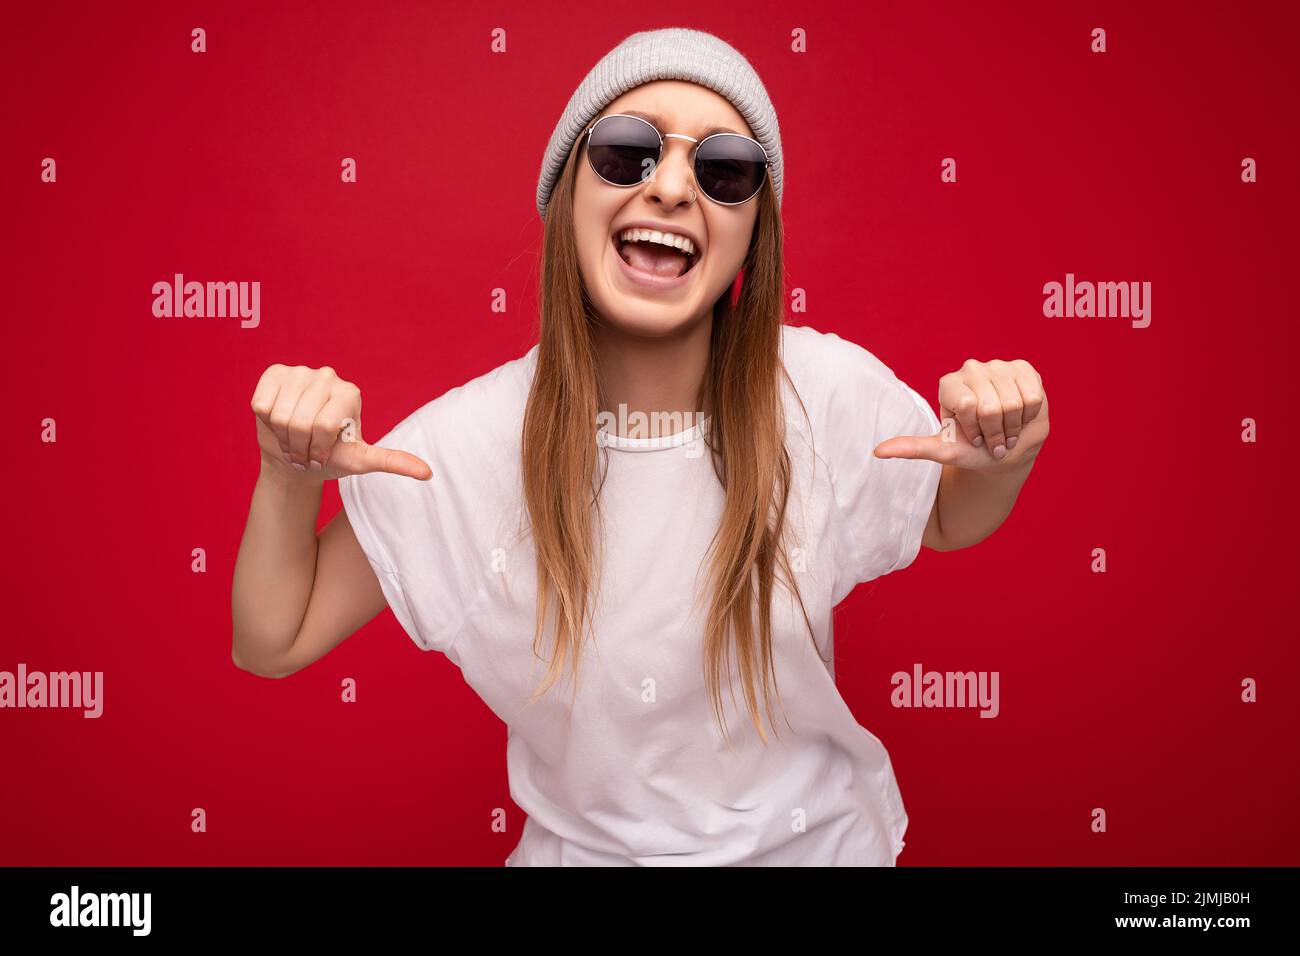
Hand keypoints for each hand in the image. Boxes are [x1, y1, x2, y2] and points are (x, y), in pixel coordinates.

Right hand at [250, 364, 432, 480]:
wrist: (294, 455)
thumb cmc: (329, 458)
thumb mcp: (360, 461)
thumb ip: (392, 462)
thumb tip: (428, 473)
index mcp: (350, 393)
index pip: (326, 425)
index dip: (318, 449)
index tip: (322, 456)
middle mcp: (328, 376)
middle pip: (302, 421)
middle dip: (299, 446)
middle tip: (303, 450)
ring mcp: (301, 371)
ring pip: (280, 414)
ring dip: (281, 436)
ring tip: (291, 438)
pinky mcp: (275, 373)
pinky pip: (262, 403)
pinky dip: (265, 420)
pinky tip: (275, 420)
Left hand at [874, 358, 1048, 470]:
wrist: (1007, 446)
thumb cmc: (973, 448)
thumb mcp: (943, 450)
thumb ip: (911, 448)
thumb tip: (877, 452)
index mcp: (948, 384)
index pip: (968, 406)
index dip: (976, 430)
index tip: (973, 437)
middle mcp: (970, 369)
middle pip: (993, 406)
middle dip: (996, 432)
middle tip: (993, 438)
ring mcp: (998, 365)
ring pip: (1014, 402)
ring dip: (1014, 425)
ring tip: (1007, 428)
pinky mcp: (1023, 368)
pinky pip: (1032, 395)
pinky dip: (1030, 413)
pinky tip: (1022, 414)